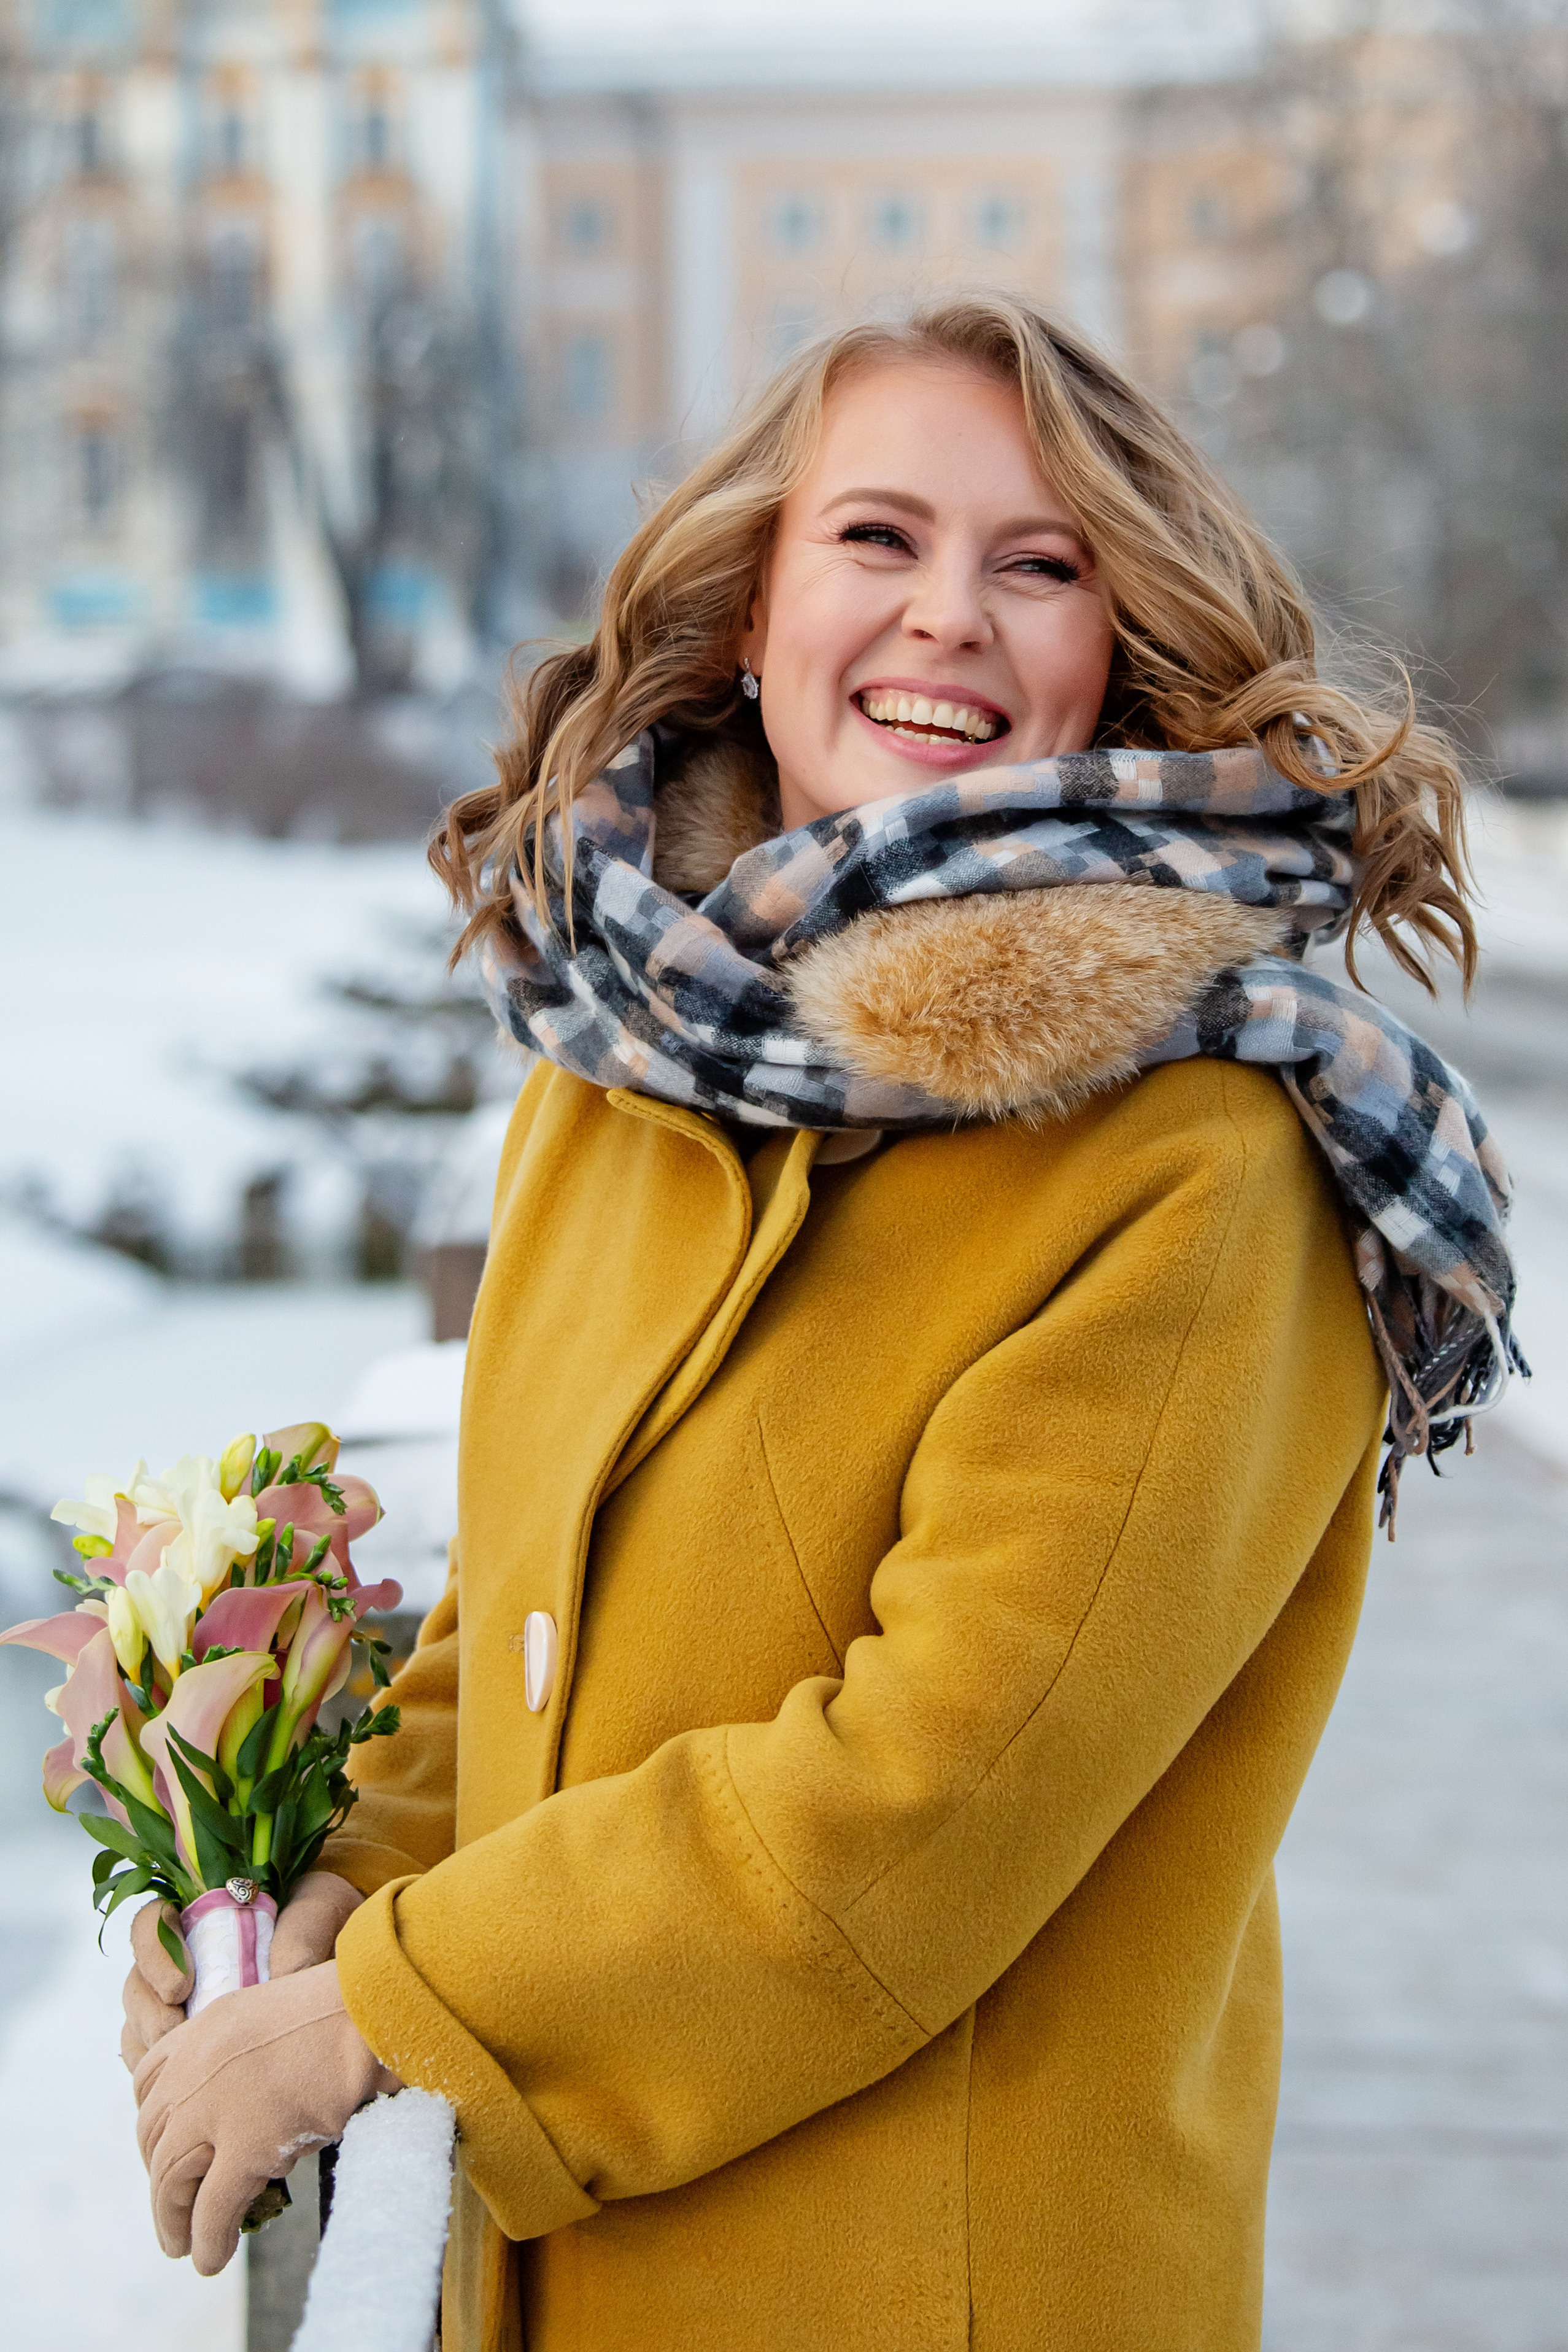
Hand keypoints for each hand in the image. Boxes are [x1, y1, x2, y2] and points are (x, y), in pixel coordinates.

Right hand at [121, 1871, 363, 2072]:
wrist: (352, 1957)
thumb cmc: (329, 1922)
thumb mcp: (324, 1908)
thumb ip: (302, 1930)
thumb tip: (279, 1973)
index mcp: (203, 1915)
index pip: (150, 1924)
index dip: (153, 1954)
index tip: (181, 1986)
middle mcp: (182, 1960)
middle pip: (137, 1986)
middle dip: (150, 2016)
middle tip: (179, 2037)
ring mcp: (183, 2006)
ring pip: (140, 2030)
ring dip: (154, 2053)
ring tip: (188, 2074)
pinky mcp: (192, 2047)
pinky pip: (158, 2068)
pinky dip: (167, 2081)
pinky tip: (192, 2092)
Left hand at [134, 1959, 399, 2274]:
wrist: (374, 2012)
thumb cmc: (347, 2009)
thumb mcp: (277, 2016)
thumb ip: (248, 2051)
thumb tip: (252, 2100)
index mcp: (206, 2027)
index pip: (148, 2079)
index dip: (152, 2123)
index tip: (162, 2149)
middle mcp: (196, 2065)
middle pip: (152, 2135)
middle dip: (157, 2178)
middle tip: (172, 2208)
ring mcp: (215, 2107)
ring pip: (170, 2178)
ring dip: (171, 2220)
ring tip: (182, 2246)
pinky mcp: (246, 2146)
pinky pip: (212, 2209)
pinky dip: (206, 2241)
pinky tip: (211, 2259)